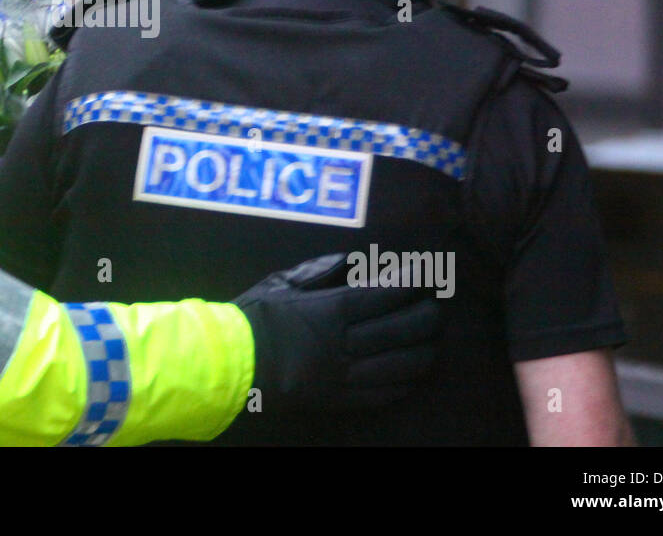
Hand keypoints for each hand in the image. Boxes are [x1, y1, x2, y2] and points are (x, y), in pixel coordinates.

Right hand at [226, 253, 441, 437]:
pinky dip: (404, 383)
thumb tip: (359, 262)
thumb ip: (322, 270)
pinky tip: (414, 373)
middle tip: (435, 305)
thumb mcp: (283, 282)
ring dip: (424, 351)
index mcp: (328, 312)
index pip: (384, 295)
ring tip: (432, 340)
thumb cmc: (254, 317)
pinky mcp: (338, 401)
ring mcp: (342, 377)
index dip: (412, 283)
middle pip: (401, 330)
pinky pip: (382, 395)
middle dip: (426, 316)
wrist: (227, 365)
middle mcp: (342, 345)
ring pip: (400, 366)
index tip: (427, 273)